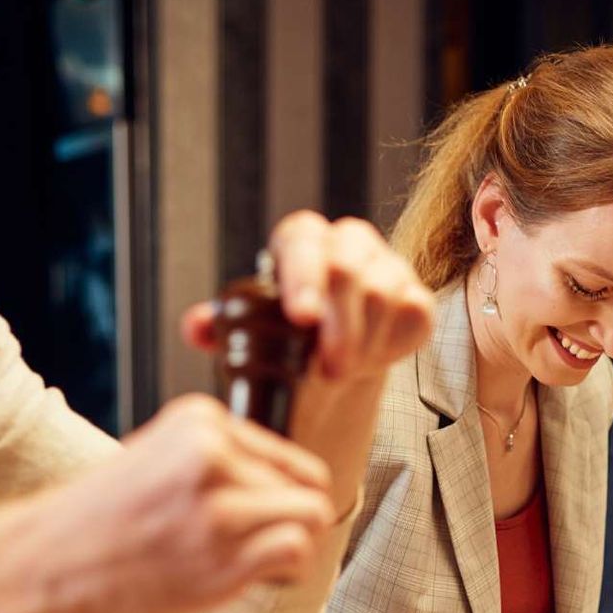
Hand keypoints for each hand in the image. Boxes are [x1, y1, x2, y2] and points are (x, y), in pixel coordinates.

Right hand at [40, 395, 335, 612]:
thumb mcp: (155, 457)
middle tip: (249, 546)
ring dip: (293, 544)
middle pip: (305, 483)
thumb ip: (214, 460)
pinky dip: (290, 570)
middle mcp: (213, 453)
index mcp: (199, 421)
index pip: (284, 453)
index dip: (277, 493)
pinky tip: (255, 578)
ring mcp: (219, 504)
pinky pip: (297, 549)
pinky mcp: (222, 553)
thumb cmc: (98, 521)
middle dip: (286, 519)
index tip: (247, 518)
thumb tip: (282, 482)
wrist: (45, 564)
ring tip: (252, 562)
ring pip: (311, 514)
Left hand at [181, 212, 433, 384]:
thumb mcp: (248, 334)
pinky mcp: (416, 295)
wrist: (332, 364)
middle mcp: (346, 242)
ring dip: (362, 343)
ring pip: (383, 294)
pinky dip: (390, 345)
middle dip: (338, 325)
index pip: (301, 241)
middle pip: (347, 268)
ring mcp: (387, 265)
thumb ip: (220, 328)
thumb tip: (196, 328)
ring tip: (342, 372)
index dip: (302, 277)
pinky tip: (370, 362)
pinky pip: (413, 314)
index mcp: (299, 241)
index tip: (302, 319)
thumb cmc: (286, 340)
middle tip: (329, 371)